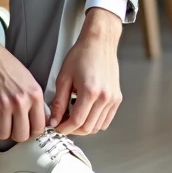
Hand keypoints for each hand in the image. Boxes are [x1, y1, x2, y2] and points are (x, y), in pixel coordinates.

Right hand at [0, 23, 46, 142]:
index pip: (39, 127)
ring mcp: (3, 103)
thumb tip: (39, 122)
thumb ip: (34, 101)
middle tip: (10, 126)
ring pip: (3, 134)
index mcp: (34, 94)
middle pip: (21, 136)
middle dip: (15, 134)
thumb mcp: (28, 80)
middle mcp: (21, 100)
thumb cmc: (5, 64)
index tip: (26, 130)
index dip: (32, 132)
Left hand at [49, 8, 122, 135]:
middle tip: (62, 124)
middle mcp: (104, 97)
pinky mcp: (117, 98)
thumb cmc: (82, 54)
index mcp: (90, 91)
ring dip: (84, 127)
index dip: (64, 128)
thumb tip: (55, 120)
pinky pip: (106, 120)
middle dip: (72, 130)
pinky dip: (95, 122)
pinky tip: (86, 113)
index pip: (76, 121)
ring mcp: (113, 99)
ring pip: (98, 127)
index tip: (56, 127)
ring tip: (73, 118)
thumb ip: (59, 102)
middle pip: (88, 128)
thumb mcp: (64, 77)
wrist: (100, 42)